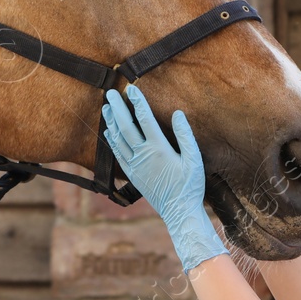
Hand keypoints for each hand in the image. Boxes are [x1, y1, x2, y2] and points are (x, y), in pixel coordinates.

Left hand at [101, 83, 227, 272]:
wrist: (179, 211)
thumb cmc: (190, 185)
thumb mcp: (194, 159)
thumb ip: (185, 135)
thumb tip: (178, 113)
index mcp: (159, 148)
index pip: (144, 118)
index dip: (137, 101)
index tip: (131, 88)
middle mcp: (143, 155)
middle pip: (125, 125)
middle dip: (117, 107)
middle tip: (110, 92)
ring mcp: (135, 166)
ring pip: (118, 139)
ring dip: (110, 121)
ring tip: (106, 107)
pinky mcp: (132, 175)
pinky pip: (117, 154)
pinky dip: (111, 140)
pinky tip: (108, 131)